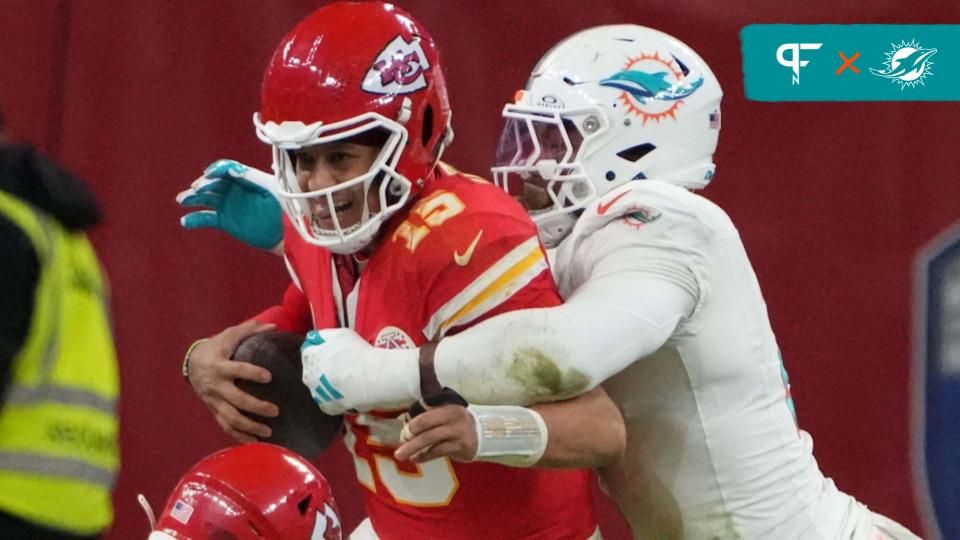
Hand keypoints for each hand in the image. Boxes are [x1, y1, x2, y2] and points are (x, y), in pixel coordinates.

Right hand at [177, 159, 283, 250]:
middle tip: (196, 189)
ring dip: (192, 197)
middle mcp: (235, 189)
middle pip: (213, 182)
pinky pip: (206, 218)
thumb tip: (235, 169)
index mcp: (247, 178)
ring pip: (205, 198)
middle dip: (203, 184)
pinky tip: (185, 221)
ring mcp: (229, 204)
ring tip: (182, 200)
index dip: (217, 170)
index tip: (209, 173)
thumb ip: (255, 179)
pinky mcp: (225, 221)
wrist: (289, 233)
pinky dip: (195, 219)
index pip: (227, 169)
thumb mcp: (273, 190)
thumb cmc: (287, 207)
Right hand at [187, 319, 279, 441]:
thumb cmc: (215, 347)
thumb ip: (249, 329)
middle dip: (255, 407)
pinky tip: (254, 442)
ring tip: (268, 432)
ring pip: (230, 418)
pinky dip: (239, 436)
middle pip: (236, 400)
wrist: (190, 363)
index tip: (269, 377)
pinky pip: (225, 426)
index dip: (252, 373)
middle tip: (275, 411)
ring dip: (249, 426)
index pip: (237, 370)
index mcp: (220, 366)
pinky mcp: (213, 409)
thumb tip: (274, 326)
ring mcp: (214, 400)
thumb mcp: (229, 335)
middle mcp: (216, 386)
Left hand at [300, 328, 420, 414]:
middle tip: (340, 364)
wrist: (371, 376)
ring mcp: (318, 394)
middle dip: (320, 367)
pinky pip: (328, 401)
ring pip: (318, 387)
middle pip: (311, 370)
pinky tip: (345, 392)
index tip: (331, 348)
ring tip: (344, 379)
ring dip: (326, 384)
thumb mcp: (339, 334)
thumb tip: (314, 338)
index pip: (308, 351)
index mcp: (309, 358)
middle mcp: (309, 377)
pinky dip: (333, 397)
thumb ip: (323, 335)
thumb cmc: (356, 352)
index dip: (319, 348)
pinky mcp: (329, 407)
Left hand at [394, 404, 476, 463]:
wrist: (481, 434)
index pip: (426, 414)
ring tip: (401, 455)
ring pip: (430, 439)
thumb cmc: (457, 423)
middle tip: (401, 442)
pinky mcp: (460, 446)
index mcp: (447, 407)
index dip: (412, 423)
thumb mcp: (446, 412)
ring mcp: (457, 432)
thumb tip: (405, 420)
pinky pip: (437, 452)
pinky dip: (424, 456)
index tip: (403, 431)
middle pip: (426, 425)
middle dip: (410, 435)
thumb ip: (429, 413)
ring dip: (413, 447)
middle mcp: (453, 418)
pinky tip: (416, 458)